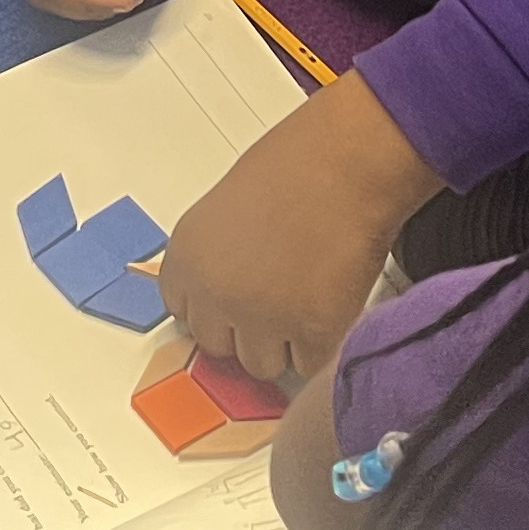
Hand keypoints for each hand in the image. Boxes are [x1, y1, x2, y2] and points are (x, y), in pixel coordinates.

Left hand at [158, 77, 441, 383]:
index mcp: (186, 259)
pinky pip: (308, 363)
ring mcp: (260, 319)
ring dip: (282, 344)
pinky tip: (330, 305)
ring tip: (307, 301)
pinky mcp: (310, 333)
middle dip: (245, 331)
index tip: (234, 303)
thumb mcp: (225, 211)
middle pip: (217, 346)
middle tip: (277, 303)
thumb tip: (227, 291)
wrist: (345, 164)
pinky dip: (320, 344)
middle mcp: (214, 294)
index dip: (214, 308)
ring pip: (261, 365)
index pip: (183, 313)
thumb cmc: (294, 167)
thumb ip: (216, 257)